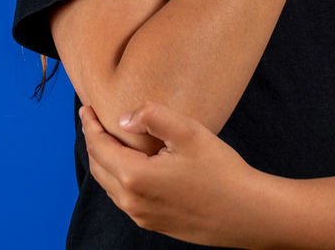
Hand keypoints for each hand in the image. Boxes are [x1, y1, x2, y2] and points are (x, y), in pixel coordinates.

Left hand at [79, 101, 271, 248]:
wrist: (248, 214)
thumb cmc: (222, 172)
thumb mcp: (189, 132)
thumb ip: (152, 116)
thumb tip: (124, 119)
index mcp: (136, 177)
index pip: (99, 147)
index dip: (90, 125)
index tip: (86, 109)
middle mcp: (132, 201)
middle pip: (99, 167)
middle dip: (93, 142)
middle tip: (92, 121)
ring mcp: (142, 216)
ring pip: (110, 185)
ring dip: (104, 161)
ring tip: (107, 140)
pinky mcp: (154, 224)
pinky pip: (125, 199)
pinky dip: (118, 178)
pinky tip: (129, 167)